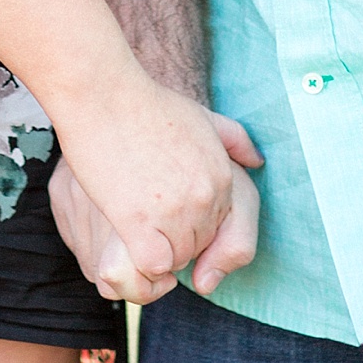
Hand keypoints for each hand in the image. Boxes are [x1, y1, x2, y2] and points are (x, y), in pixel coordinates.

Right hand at [51, 113, 262, 299]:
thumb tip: (257, 161)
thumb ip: (235, 139)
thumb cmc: (147, 104)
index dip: (191, 221)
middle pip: (198, 245)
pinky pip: (153, 265)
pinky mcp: (141, 223)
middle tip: (147, 209)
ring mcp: (175, 211)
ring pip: (176, 258)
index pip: (218, 225)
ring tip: (135, 217)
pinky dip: (143, 261)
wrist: (105, 97)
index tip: (167, 204)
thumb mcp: (202, 115)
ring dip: (157, 247)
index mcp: (222, 175)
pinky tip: (129, 236)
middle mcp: (205, 196)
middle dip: (175, 235)